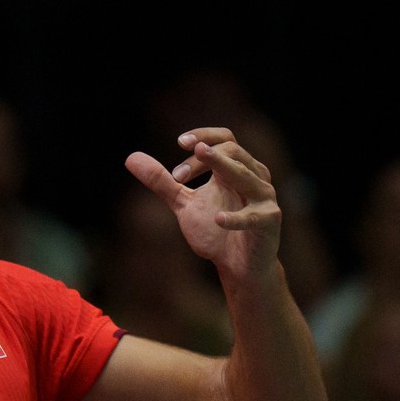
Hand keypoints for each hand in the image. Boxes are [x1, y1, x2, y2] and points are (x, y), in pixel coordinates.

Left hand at [126, 127, 281, 284]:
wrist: (237, 265)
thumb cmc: (215, 231)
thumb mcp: (183, 203)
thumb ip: (161, 182)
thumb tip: (130, 158)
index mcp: (234, 169)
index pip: (224, 139)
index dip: (205, 135)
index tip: (180, 141)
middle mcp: (253, 177)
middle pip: (233, 151)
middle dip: (204, 158)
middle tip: (176, 176)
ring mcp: (264, 198)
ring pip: (247, 175)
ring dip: (221, 169)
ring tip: (193, 175)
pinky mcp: (269, 221)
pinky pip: (254, 216)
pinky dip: (236, 218)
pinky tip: (217, 220)